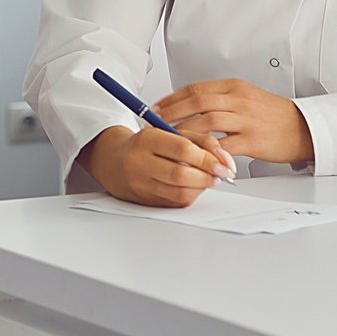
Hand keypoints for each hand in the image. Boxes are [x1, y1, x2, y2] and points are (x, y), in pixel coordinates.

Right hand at [81, 123, 231, 208]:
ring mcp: (140, 184)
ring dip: (202, 188)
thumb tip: (224, 159)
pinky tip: (194, 186)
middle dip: (208, 176)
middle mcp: (140, 162)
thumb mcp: (169, 132)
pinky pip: (176, 203)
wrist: (112, 160)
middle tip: (220, 174)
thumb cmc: (144, 145)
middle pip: (181, 174)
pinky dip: (191, 195)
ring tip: (208, 179)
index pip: (183, 149)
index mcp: (146, 140)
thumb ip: (199, 140)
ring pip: (180, 193)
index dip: (209, 159)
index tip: (224, 163)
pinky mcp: (144, 201)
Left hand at [155, 78, 313, 165]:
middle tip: (154, 122)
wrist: (303, 127)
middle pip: (197, 102)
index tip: (156, 107)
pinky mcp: (252, 140)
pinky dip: (206, 151)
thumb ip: (220, 98)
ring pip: (207, 122)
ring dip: (184, 130)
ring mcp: (246, 120)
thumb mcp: (246, 96)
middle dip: (171, 112)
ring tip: (168, 139)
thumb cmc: (273, 114)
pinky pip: (224, 145)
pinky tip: (194, 156)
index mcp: (234, 87)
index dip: (171, 98)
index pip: (195, 89)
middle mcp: (238, 100)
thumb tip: (189, 103)